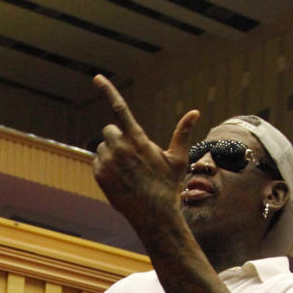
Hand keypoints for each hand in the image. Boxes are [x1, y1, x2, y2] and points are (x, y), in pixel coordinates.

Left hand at [92, 74, 198, 229]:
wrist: (154, 215)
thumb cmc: (168, 186)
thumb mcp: (177, 159)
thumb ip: (182, 133)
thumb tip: (195, 112)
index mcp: (137, 138)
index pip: (120, 108)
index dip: (108, 91)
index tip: (97, 78)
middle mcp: (120, 147)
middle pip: (109, 130)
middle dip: (117, 139)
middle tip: (131, 157)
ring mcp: (108, 162)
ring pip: (102, 148)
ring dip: (111, 155)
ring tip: (127, 172)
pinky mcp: (100, 175)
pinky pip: (97, 163)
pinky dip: (105, 169)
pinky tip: (120, 180)